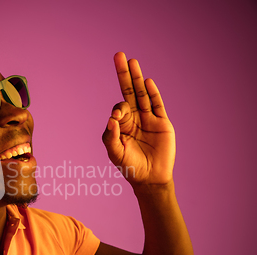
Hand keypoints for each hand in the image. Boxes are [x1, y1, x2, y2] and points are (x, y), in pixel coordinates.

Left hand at [102, 52, 174, 185]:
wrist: (150, 179)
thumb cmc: (129, 166)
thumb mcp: (115, 152)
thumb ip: (111, 136)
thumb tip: (111, 118)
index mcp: (122, 124)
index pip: (119, 108)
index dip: (118, 109)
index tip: (118, 117)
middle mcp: (135, 118)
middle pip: (129, 91)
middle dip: (123, 74)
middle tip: (119, 55)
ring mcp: (149, 118)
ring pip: (142, 94)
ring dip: (137, 78)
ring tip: (132, 61)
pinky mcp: (162, 123)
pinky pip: (157, 105)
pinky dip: (152, 93)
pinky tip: (147, 82)